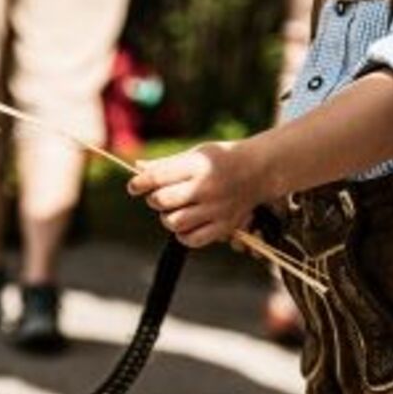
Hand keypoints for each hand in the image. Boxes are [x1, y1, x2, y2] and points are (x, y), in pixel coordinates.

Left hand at [126, 141, 267, 248]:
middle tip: (160, 196)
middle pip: (163, 201)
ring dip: (167, 218)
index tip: (134, 186)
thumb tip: (137, 169)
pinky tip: (186, 225)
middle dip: (155, 200)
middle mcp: (207, 188)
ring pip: (175, 222)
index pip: (158, 177)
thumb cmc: (221, 159)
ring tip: (174, 210)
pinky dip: (183, 235)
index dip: (139, 183)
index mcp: (198, 165)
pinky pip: (193, 239)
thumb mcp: (195, 154)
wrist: (259, 170)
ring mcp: (217, 208)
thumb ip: (166, 164)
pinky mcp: (225, 225)